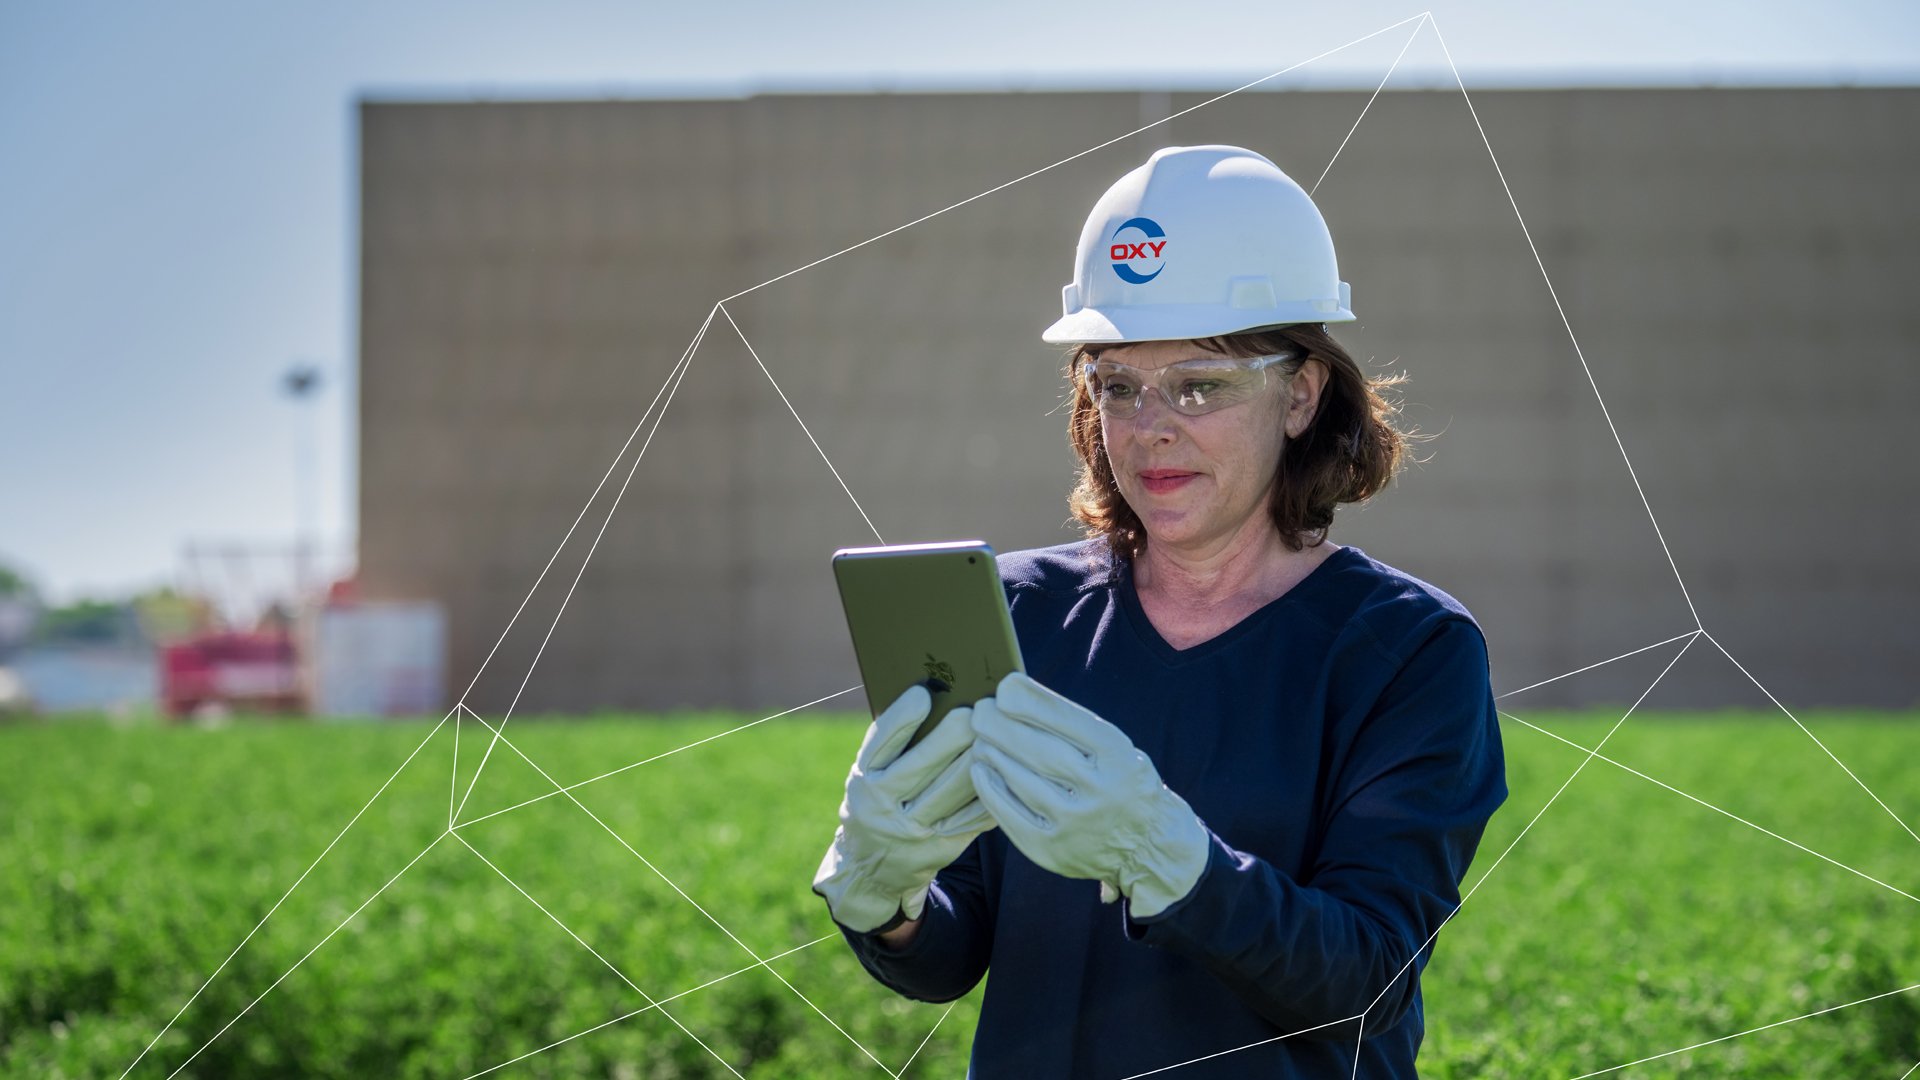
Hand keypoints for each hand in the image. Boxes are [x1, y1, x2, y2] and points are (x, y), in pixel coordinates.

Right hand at [813, 684, 994, 932]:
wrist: (872, 868)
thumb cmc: (879, 800)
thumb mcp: (870, 775)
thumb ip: (893, 745)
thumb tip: (935, 698)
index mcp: (864, 778)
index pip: (880, 743)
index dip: (901, 716)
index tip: (924, 692)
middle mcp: (882, 805)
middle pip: (920, 765)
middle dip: (950, 736)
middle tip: (974, 711)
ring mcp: (912, 830)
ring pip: (951, 792)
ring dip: (975, 760)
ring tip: (994, 734)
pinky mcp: (940, 846)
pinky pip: (971, 817)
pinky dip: (989, 792)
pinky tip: (1003, 769)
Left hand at [969, 672, 1210, 917]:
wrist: (1146, 847)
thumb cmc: (1121, 783)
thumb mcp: (1117, 749)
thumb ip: (1074, 727)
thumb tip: (1015, 693)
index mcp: (1119, 758)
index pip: (1069, 721)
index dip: (1031, 702)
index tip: (1005, 687)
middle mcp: (1100, 791)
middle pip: (1039, 750)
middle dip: (1002, 725)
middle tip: (982, 710)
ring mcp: (1075, 824)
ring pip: (1021, 780)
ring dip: (993, 753)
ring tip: (979, 737)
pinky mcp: (1052, 850)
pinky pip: (1010, 814)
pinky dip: (990, 789)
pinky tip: (981, 769)